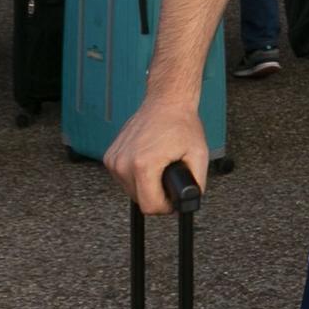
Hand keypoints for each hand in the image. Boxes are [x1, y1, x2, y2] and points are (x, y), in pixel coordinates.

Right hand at [105, 97, 212, 213]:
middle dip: (156, 194)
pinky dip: (136, 174)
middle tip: (168, 176)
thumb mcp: (199, 156)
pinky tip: (147, 160)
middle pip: (139, 200)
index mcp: (144, 165)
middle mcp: (124, 163)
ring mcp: (114, 159)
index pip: (150, 206)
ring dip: (145, 184)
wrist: (166, 102)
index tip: (172, 196)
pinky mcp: (110, 156)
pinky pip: (123, 178)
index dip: (165, 206)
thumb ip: (197, 185)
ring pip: (130, 190)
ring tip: (158, 165)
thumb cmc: (181, 124)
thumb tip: (188, 204)